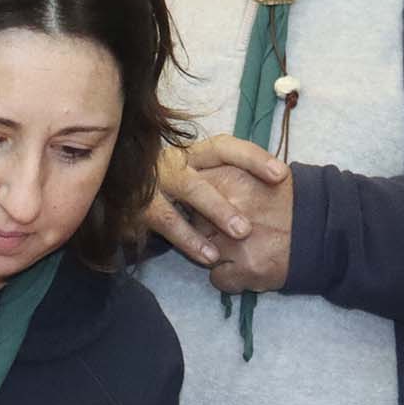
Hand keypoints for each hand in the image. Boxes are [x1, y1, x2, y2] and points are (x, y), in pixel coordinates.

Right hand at [146, 136, 287, 267]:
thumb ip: (227, 181)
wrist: (122, 196)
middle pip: (200, 176)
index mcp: (190, 153)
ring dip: (213, 213)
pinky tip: (210, 256)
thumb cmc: (173, 193)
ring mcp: (153, 183)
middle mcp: (171, 163)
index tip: (281, 175)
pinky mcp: (138, 207)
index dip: (253, 158)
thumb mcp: (199, 181)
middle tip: (247, 227)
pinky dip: (189, 240)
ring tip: (238, 237)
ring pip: (184, 194)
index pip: (224, 148)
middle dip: (225, 201)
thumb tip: (275, 184)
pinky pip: (165, 222)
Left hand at [196, 159, 295, 295]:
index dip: (199, 204)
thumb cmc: (291, 201)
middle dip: (207, 230)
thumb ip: (224, 176)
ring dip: (218, 255)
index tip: (207, 210)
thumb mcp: (257, 173)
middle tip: (228, 232)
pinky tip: (247, 268)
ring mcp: (235, 243)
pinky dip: (230, 278)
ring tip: (240, 250)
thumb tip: (196, 185)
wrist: (326, 230)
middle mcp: (228, 210)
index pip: (191, 193)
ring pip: (203, 254)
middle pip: (194, 224)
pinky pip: (219, 280)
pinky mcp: (246, 271)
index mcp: (229, 180)